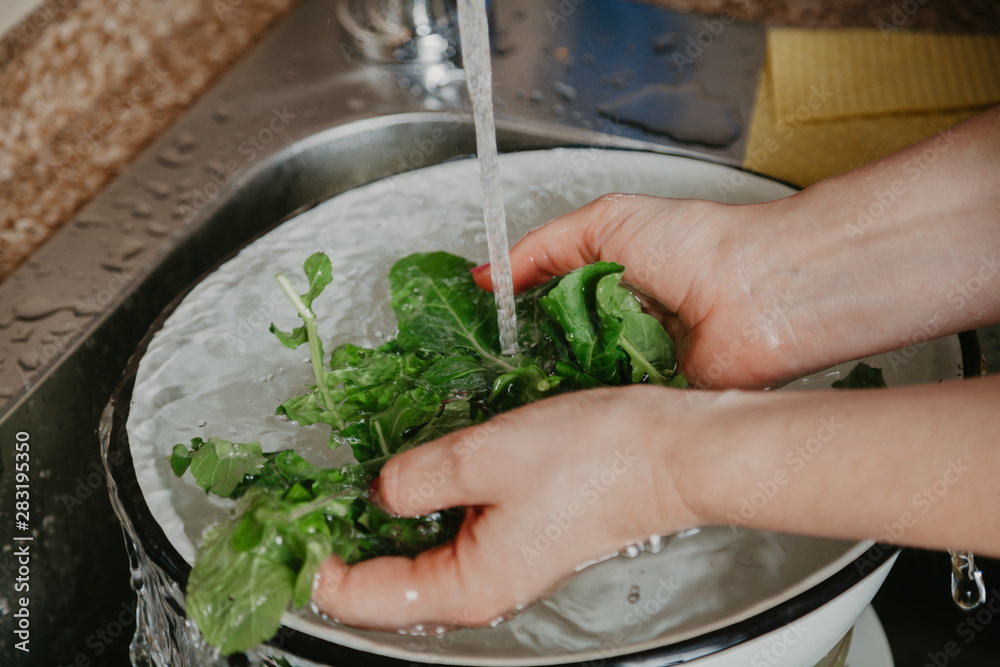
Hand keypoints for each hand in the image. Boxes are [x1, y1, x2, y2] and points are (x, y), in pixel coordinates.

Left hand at [311, 384, 702, 629]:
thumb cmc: (596, 462)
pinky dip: (418, 507)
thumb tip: (380, 488)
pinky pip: (448, 529)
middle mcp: (481, 585)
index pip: (366, 597)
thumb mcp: (484, 457)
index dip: (318, 567)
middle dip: (342, 548)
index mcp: (468, 584)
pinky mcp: (514, 530)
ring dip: (378, 524)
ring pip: (416, 554)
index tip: (286, 530)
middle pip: (387, 583)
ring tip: (344, 485)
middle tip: (306, 505)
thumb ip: (417, 476)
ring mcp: (498, 559)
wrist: (668, 452)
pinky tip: (406, 472)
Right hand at [474, 194, 816, 388]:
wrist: (758, 292)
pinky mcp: (652, 400)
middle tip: (489, 366)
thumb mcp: (604, 222)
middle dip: (524, 358)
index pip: (543, 307)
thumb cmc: (698, 244)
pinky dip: (590, 407)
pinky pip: (608, 409)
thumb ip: (540, 248)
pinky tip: (566, 406)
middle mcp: (618, 326)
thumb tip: (491, 275)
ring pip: (574, 384)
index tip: (476, 326)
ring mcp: (634, 366)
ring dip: (554, 383)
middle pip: (552, 350)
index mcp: (606, 283)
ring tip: (522, 385)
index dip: (512, 318)